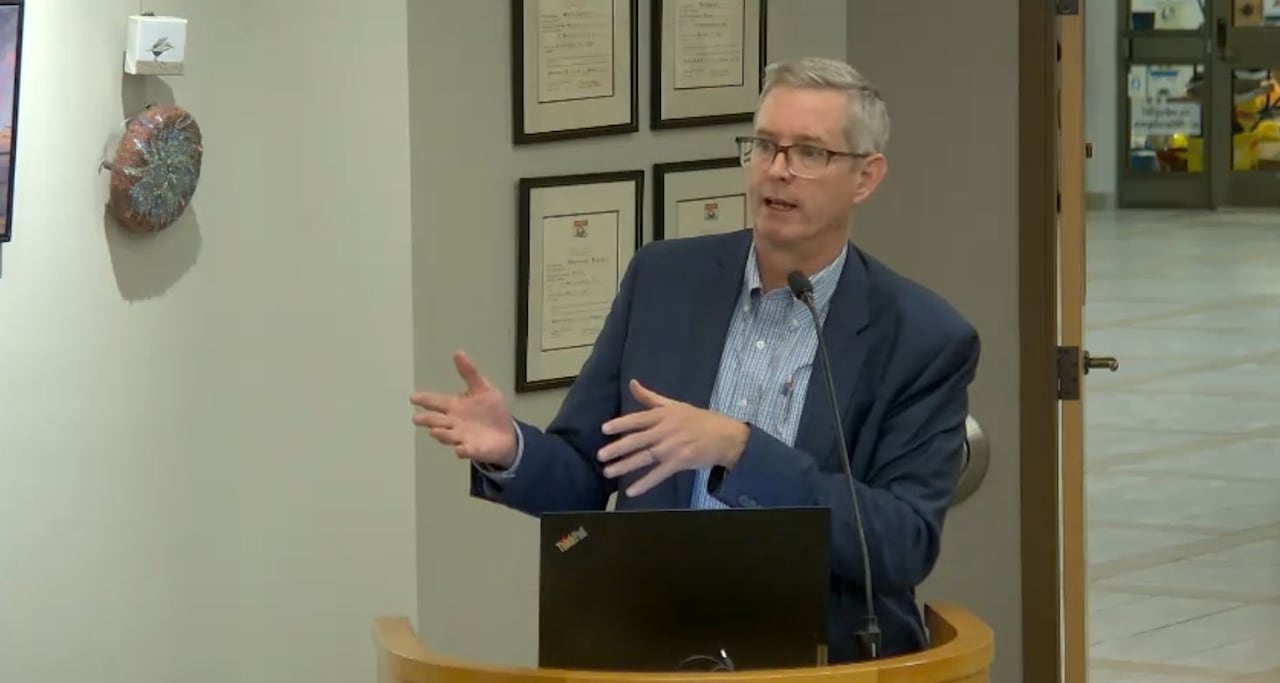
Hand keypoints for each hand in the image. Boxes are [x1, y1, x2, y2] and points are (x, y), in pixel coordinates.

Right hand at [409, 350, 516, 467]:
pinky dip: (463, 450)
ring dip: (441, 434)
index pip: (437, 402)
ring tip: (435, 431)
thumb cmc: (491, 412)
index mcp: (455, 407)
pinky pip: (467, 451)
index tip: (413, 398)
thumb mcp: (483, 388)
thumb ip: (470, 373)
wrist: (507, 434)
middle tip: (417, 418)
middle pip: (437, 421)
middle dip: (427, 420)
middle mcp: (454, 423)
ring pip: (448, 436)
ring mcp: (462, 437)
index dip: (425, 400)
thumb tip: (458, 352)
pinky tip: (460, 449)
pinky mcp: (474, 449)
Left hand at [597, 379, 748, 496]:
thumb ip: (650, 397)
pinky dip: (644, 484)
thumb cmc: (699, 420)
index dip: (621, 424)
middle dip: (618, 448)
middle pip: (638, 440)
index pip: (638, 419)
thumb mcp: (675, 405)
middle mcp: (666, 430)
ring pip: (645, 457)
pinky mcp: (680, 463)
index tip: (604, 429)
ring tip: (608, 472)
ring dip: (625, 465)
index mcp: (664, 415)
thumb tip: (632, 383)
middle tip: (600, 455)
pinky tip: (631, 491)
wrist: (725, 437)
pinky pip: (659, 475)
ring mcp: (673, 448)